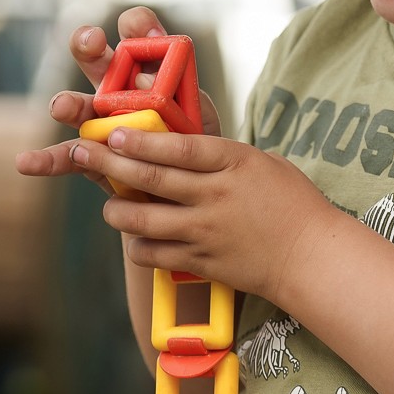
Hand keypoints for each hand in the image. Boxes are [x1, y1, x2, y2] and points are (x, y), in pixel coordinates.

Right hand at [13, 6, 220, 187]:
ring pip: (78, 106)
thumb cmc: (195, 148)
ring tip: (62, 108)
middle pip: (96, 59)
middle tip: (91, 42)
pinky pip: (66, 157)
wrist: (190, 197)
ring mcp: (100, 123)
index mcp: (149, 70)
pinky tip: (26, 162)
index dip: (137, 26)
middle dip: (89, 45)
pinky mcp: (90, 158)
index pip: (137, 34)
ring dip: (67, 103)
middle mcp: (117, 89)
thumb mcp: (199, 116)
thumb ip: (177, 95)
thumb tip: (140, 78)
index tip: (142, 31)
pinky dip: (46, 161)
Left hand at [68, 126, 340, 302]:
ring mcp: (206, 232)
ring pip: (143, 220)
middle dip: (109, 162)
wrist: (312, 258)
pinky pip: (154, 254)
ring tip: (109, 204)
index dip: (141, 139)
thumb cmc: (291, 202)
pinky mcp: (202, 263)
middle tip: (82, 150)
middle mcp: (215, 196)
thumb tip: (173, 144)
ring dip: (117, 210)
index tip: (112, 131)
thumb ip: (218, 155)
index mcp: (234, 163)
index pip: (178, 147)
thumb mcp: (261, 162)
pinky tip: (137, 238)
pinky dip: (138, 245)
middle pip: (151, 178)